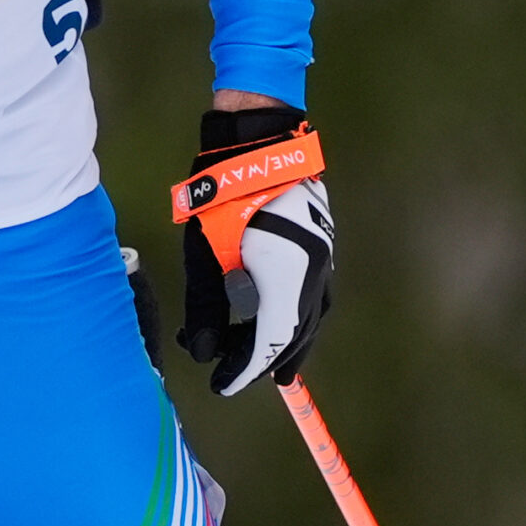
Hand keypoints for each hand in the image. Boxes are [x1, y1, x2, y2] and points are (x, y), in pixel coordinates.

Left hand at [177, 107, 333, 395]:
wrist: (261, 140)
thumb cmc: (225, 194)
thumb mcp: (205, 252)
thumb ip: (206, 306)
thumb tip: (202, 352)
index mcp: (287, 280)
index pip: (270, 341)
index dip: (245, 368)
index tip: (220, 385)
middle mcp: (314, 274)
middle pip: (297, 333)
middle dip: (272, 360)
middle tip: (255, 382)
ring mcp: (322, 258)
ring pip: (311, 315)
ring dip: (291, 340)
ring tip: (275, 363)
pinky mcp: (319, 244)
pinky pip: (314, 295)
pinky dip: (298, 314)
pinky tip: (283, 316)